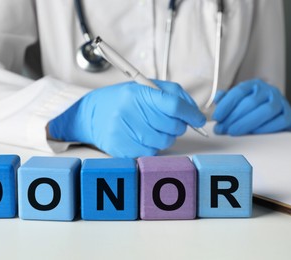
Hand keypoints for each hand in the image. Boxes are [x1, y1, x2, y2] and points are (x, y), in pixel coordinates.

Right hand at [48, 80, 205, 157]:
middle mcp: (129, 112)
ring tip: (152, 127)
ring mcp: (124, 132)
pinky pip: (152, 152)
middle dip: (178, 125)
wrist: (91, 115)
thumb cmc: (123, 100)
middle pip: (172, 126)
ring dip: (165, 136)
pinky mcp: (121, 149)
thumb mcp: (144, 87)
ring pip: (165, 141)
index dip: (191, 113)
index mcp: (137, 93)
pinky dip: (152, 145)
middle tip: (168, 121)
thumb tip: (196, 113)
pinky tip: (141, 136)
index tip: (198, 119)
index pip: (173, 105)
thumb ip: (173, 94)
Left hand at [212, 79, 290, 135]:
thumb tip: (217, 98)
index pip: (238, 92)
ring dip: (246, 123)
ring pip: (265, 111)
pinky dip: (264, 128)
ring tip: (233, 131)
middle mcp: (268, 91)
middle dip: (233, 117)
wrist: (272, 114)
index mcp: (253, 85)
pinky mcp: (289, 116)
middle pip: (250, 103)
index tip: (217, 117)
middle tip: (222, 128)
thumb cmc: (250, 108)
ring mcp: (280, 102)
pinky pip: (279, 121)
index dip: (226, 105)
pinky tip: (252, 133)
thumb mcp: (236, 100)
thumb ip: (225, 99)